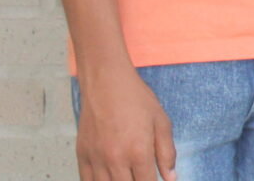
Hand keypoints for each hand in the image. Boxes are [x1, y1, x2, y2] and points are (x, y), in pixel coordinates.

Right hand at [75, 64, 175, 180]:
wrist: (106, 82)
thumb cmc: (136, 99)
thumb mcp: (161, 122)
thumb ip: (167, 152)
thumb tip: (171, 177)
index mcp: (138, 151)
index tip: (156, 180)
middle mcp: (116, 159)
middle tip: (141, 176)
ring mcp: (96, 158)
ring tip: (126, 175)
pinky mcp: (82, 155)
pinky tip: (108, 178)